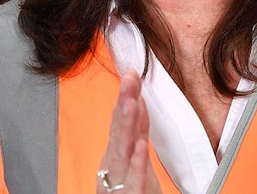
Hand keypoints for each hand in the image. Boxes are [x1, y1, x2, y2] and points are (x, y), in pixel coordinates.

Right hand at [97, 69, 160, 193]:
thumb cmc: (128, 188)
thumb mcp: (134, 155)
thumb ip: (136, 129)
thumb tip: (137, 98)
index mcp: (117, 151)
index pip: (121, 119)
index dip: (126, 95)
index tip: (132, 73)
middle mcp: (115, 162)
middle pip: (120, 128)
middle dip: (124, 102)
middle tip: (129, 78)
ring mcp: (121, 178)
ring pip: (123, 149)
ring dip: (126, 125)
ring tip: (132, 103)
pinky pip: (134, 179)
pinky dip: (136, 162)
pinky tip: (140, 146)